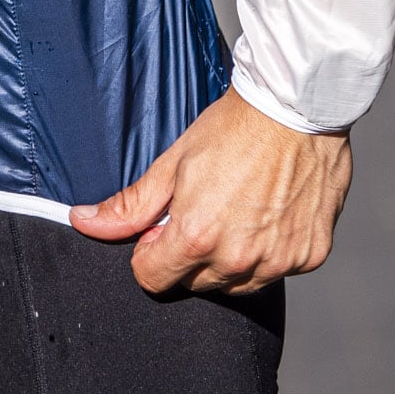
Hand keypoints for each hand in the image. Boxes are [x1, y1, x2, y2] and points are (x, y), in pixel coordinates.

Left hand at [68, 88, 352, 294]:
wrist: (297, 108)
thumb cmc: (234, 128)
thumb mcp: (173, 163)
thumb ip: (130, 205)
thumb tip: (84, 222)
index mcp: (196, 238)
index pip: (153, 279)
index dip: (150, 251)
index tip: (163, 226)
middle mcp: (238, 260)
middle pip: (195, 284)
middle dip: (189, 255)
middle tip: (203, 208)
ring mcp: (278, 262)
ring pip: (237, 285)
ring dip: (228, 259)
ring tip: (236, 209)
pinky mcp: (310, 257)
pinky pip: (276, 271)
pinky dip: (269, 251)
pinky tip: (268, 212)